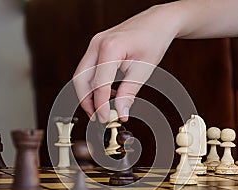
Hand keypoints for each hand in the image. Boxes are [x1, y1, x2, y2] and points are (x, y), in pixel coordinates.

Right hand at [73, 4, 179, 122]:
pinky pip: (89, 69)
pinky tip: (109, 93)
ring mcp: (94, 44)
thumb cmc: (153, 41)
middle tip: (97, 116)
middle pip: (80, 79)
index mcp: (110, 48)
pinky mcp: (97, 47)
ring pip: (81, 74)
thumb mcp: (143, 71)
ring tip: (102, 108)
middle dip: (86, 100)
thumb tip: (121, 114)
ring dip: (88, 93)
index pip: (98, 84)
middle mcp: (97, 44)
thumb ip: (129, 93)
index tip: (105, 119)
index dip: (100, 105)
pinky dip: (94, 84)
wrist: (157, 22)